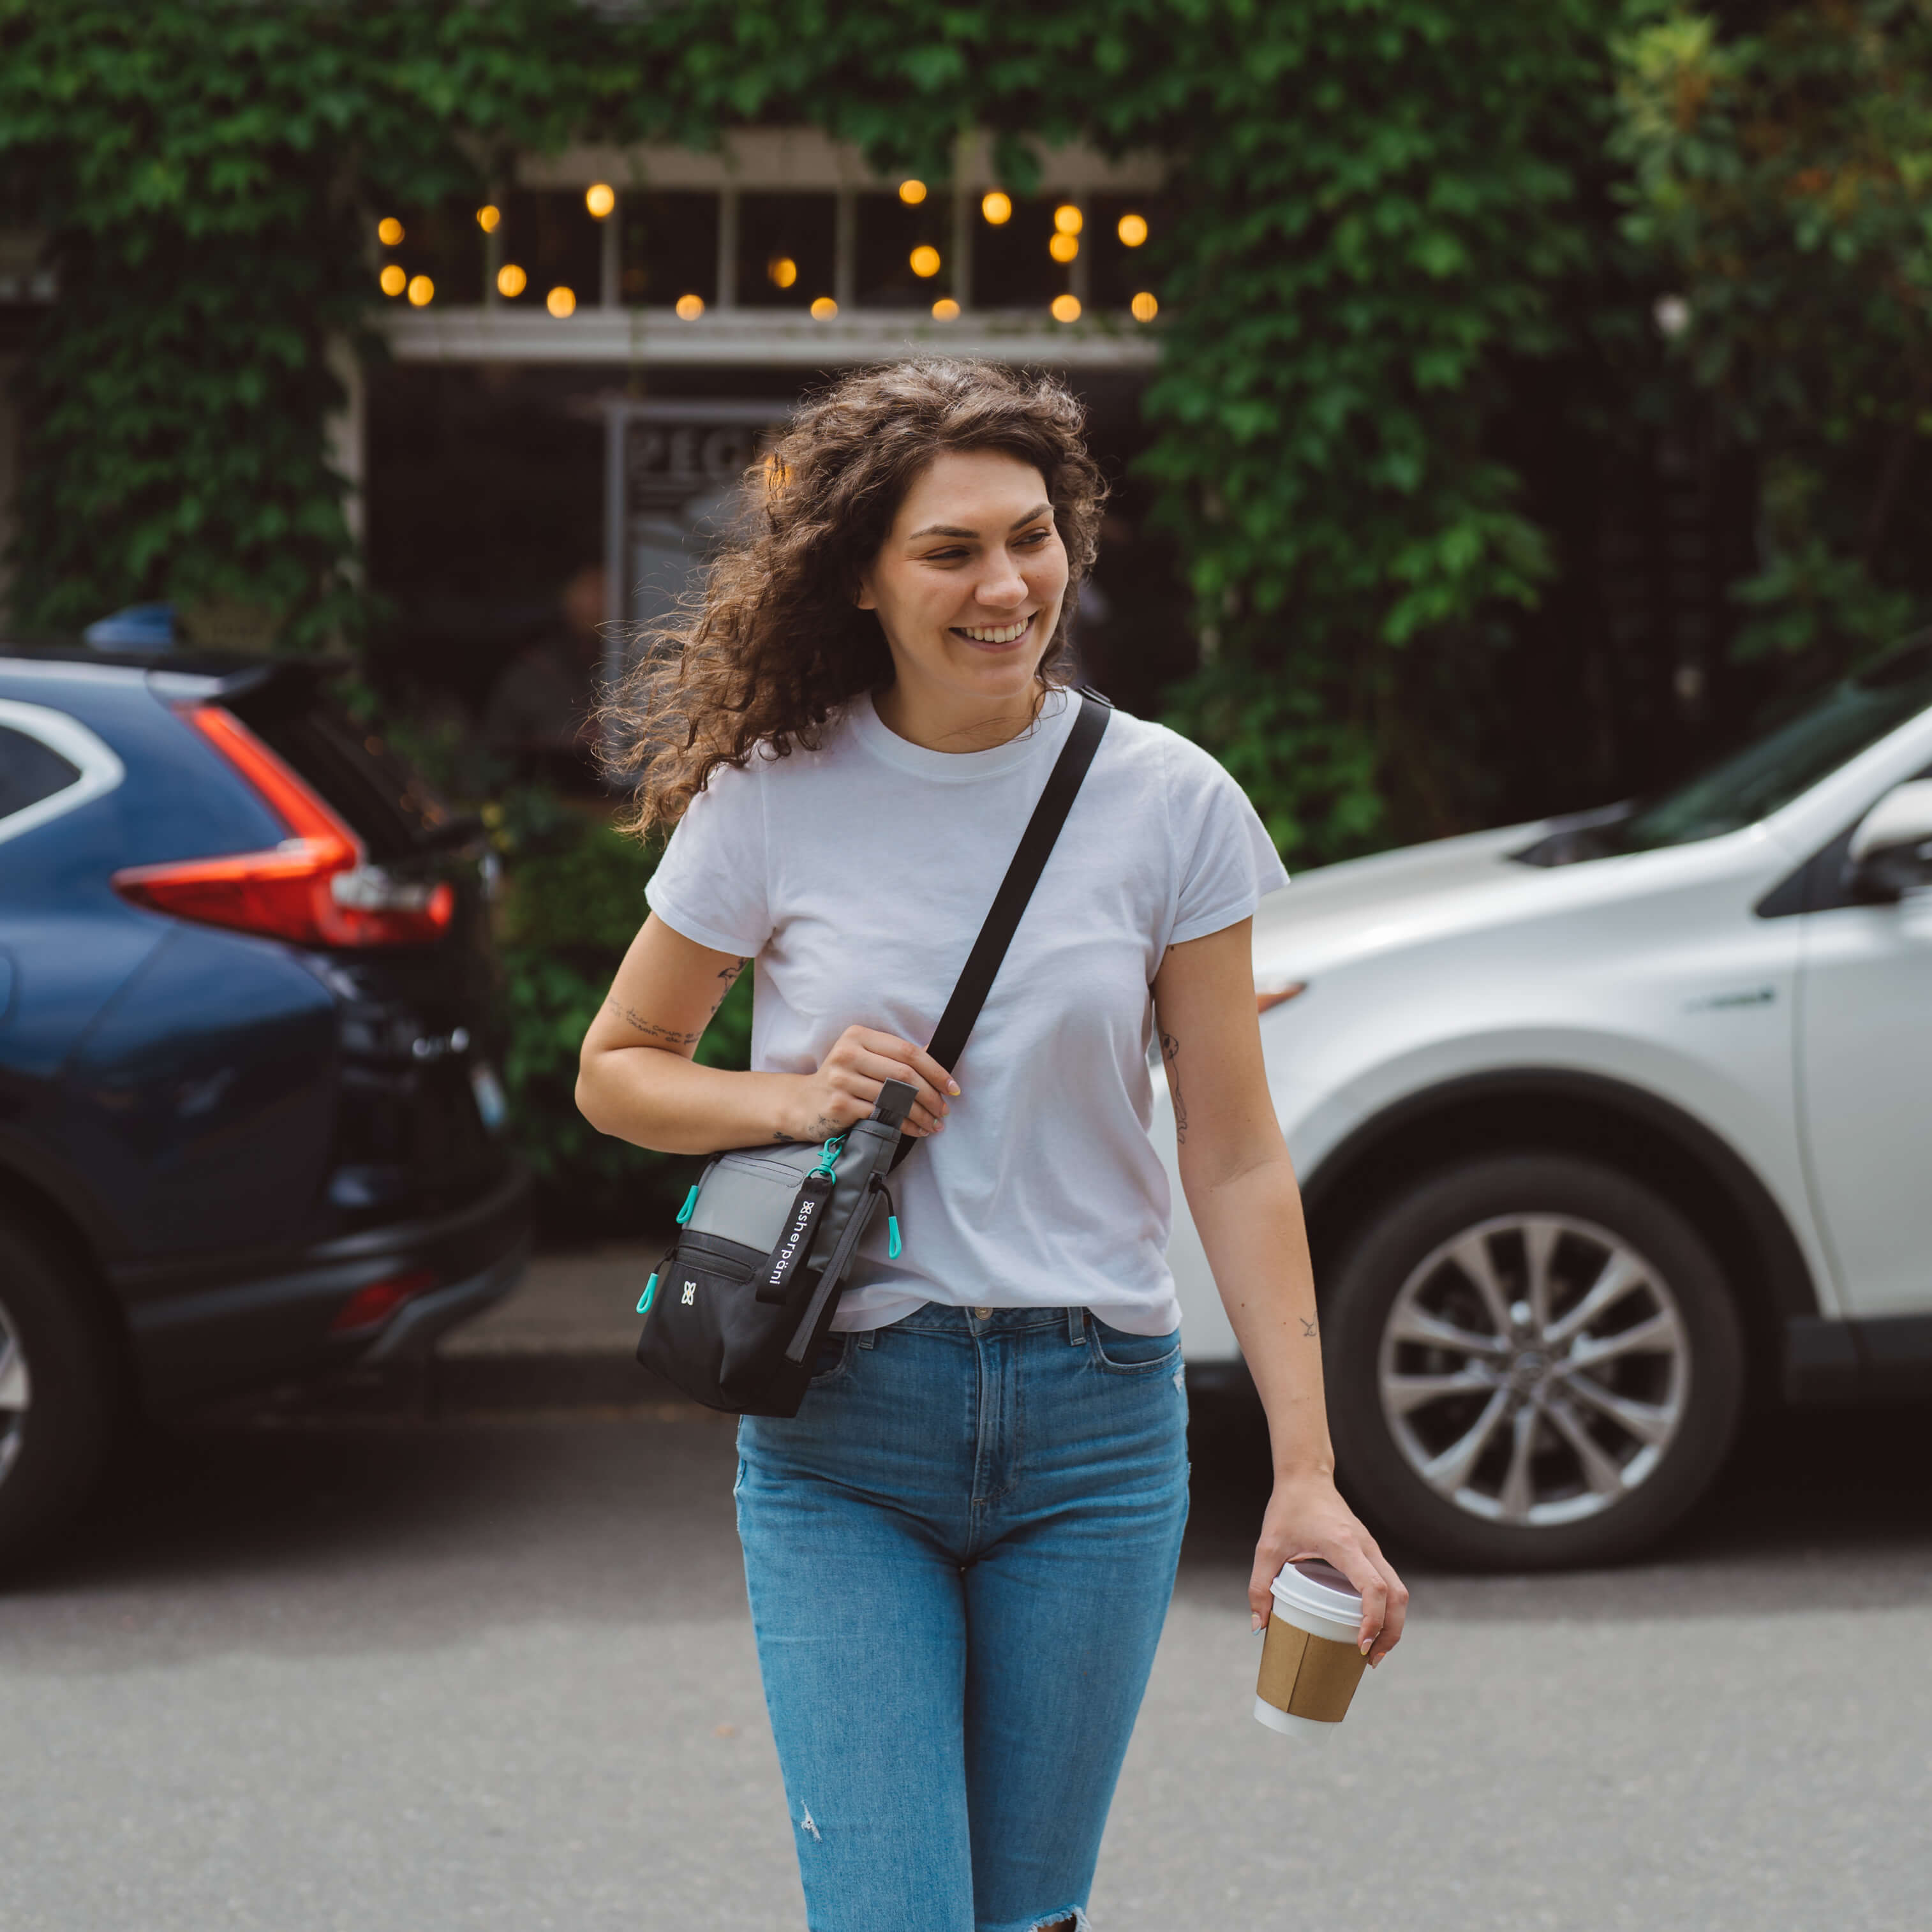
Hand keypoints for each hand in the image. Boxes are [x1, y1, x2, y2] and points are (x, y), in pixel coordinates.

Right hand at [785, 1025, 957, 1142]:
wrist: (803, 1103)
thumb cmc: (842, 1079)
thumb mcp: (864, 1058)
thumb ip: (893, 1056)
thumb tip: (932, 1054)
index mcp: (858, 1035)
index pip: (906, 1051)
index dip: (935, 1070)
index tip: (952, 1087)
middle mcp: (847, 1053)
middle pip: (903, 1074)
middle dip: (931, 1095)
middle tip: (945, 1111)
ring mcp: (841, 1079)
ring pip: (894, 1097)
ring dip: (921, 1114)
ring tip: (934, 1124)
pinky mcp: (838, 1104)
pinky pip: (881, 1115)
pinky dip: (903, 1125)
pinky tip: (915, 1130)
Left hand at [1249, 1470, 1407, 1665]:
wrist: (1306, 1476)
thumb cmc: (1288, 1508)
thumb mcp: (1267, 1547)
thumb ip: (1260, 1586)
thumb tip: (1259, 1626)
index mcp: (1344, 1545)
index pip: (1373, 1588)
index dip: (1373, 1620)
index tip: (1361, 1646)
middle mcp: (1365, 1547)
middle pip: (1396, 1595)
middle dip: (1391, 1632)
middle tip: (1371, 1660)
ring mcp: (1371, 1548)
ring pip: (1398, 1590)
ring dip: (1393, 1622)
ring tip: (1373, 1650)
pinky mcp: (1370, 1549)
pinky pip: (1389, 1582)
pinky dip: (1387, 1607)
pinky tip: (1369, 1624)